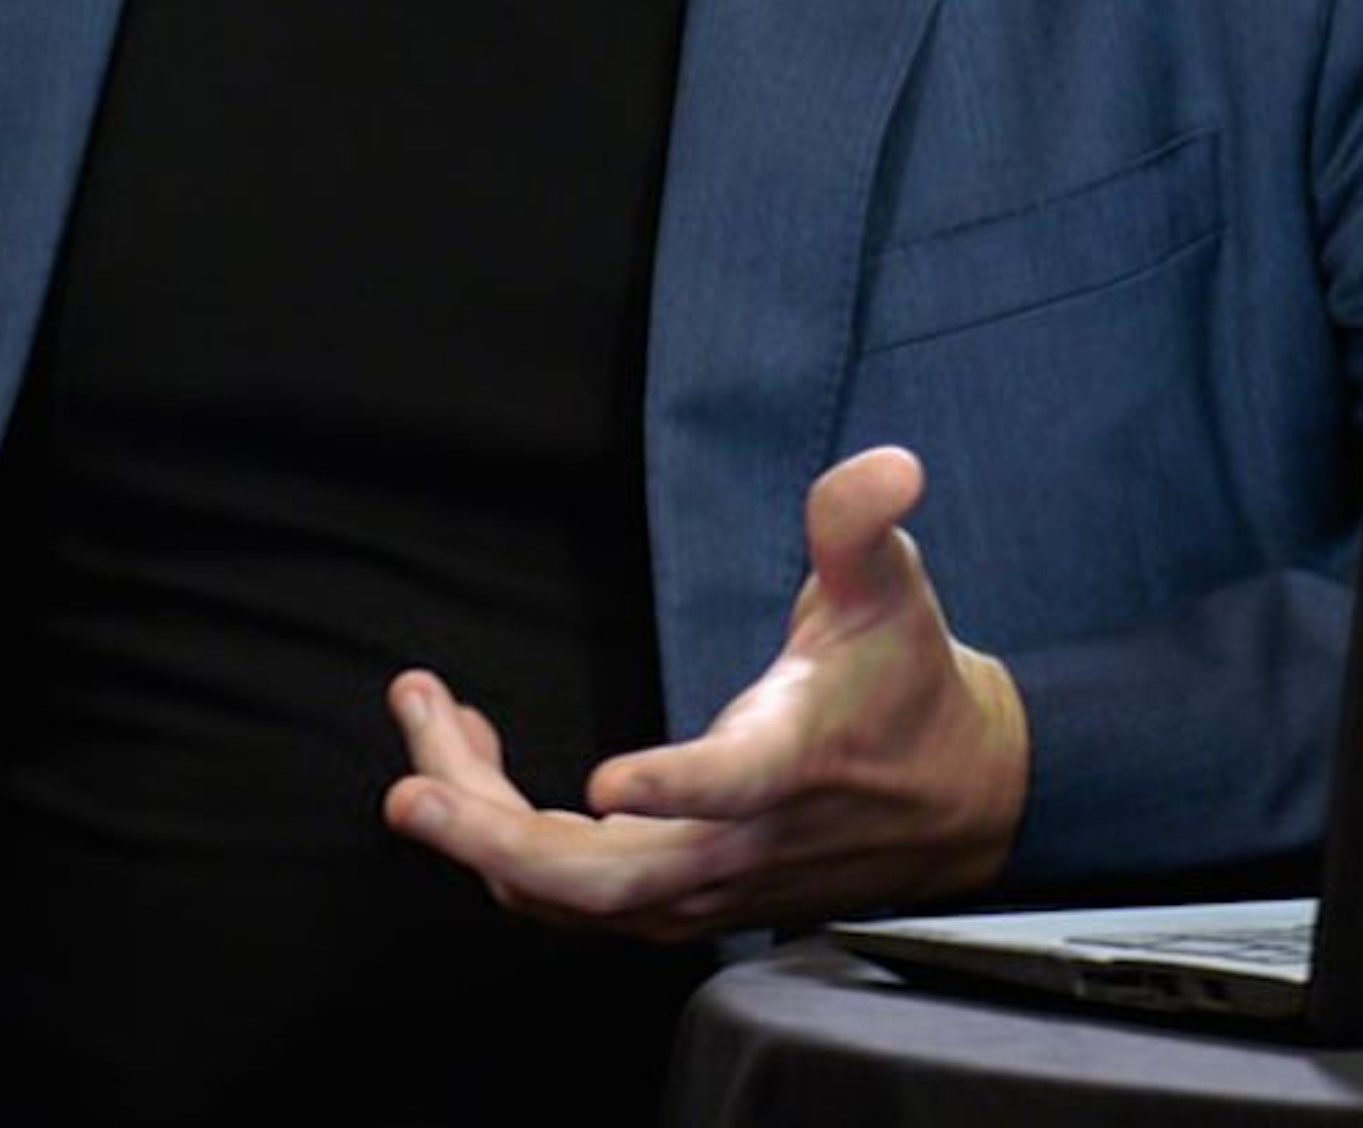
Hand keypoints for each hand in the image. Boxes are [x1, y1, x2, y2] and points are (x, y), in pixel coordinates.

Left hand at [382, 444, 1028, 939]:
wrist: (952, 800)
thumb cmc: (906, 681)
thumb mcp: (891, 589)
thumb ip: (860, 524)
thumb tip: (888, 464)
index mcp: (788, 767)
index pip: (731, 789)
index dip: (671, 789)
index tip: (605, 780)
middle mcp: (736, 850)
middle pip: (602, 876)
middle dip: (493, 837)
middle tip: (410, 780)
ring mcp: (700, 888)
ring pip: (567, 888)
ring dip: (480, 822)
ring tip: (425, 716)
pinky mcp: (676, 899)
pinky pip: (568, 889)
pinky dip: (506, 838)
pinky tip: (474, 757)